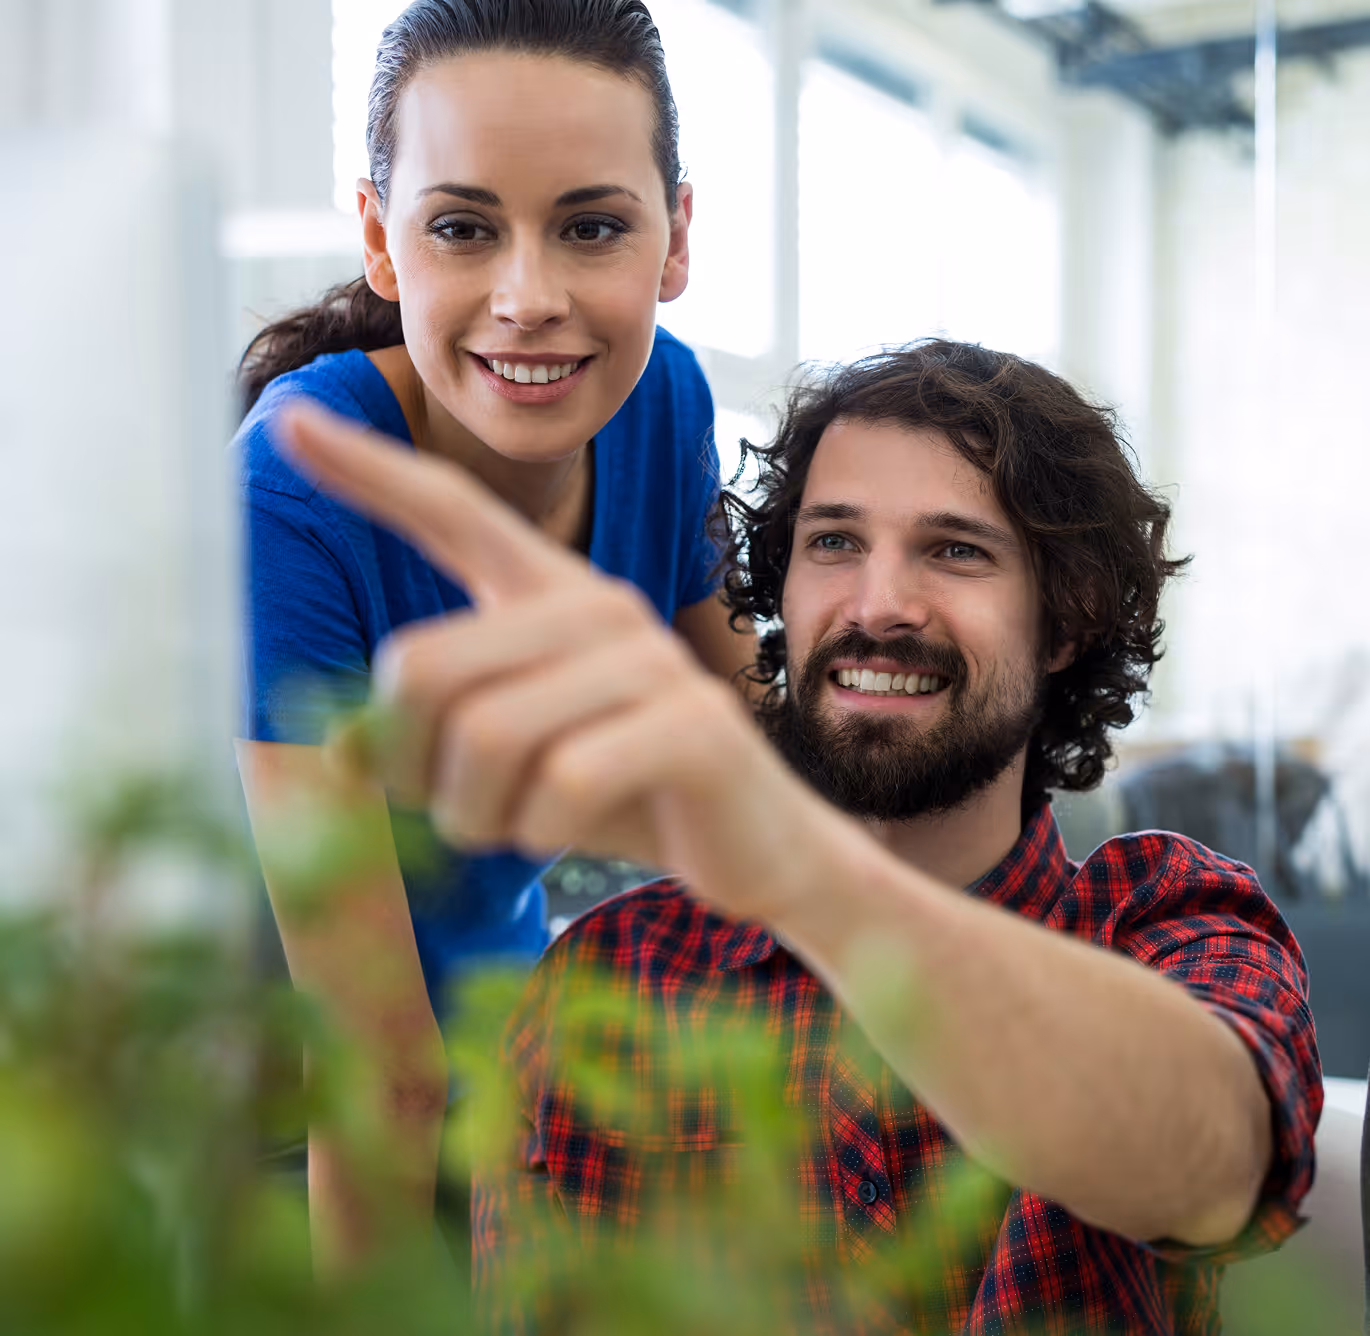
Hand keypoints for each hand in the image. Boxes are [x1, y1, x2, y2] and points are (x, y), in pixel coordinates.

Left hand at [276, 403, 856, 924]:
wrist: (757, 845)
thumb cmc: (618, 792)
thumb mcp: (512, 761)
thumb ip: (435, 738)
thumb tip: (337, 751)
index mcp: (551, 593)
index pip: (453, 511)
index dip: (368, 471)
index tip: (288, 421)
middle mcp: (598, 602)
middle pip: (420, 668)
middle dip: (411, 769)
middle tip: (449, 809)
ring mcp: (649, 657)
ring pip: (485, 737)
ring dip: (474, 813)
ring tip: (510, 826)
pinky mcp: (690, 722)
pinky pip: (559, 786)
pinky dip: (540, 832)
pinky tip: (570, 831)